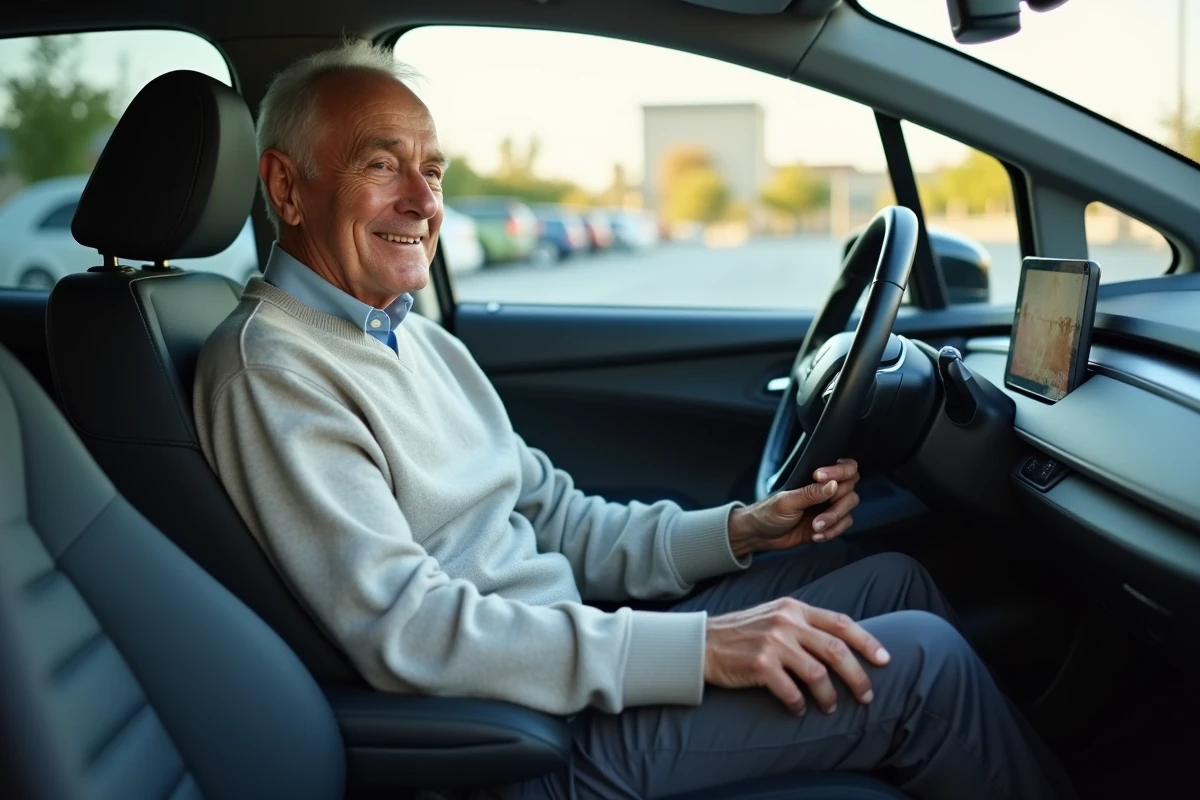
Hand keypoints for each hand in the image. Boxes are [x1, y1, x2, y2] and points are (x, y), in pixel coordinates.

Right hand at [703, 597, 889, 714]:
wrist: (702, 643)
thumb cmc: (742, 633)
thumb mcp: (775, 616)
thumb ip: (803, 624)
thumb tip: (840, 644)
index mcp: (794, 608)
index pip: (841, 623)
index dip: (867, 642)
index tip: (884, 659)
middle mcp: (787, 622)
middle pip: (837, 651)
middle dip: (858, 677)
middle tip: (866, 696)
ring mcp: (773, 643)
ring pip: (818, 674)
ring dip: (830, 696)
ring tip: (831, 707)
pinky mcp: (760, 665)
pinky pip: (791, 691)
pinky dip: (799, 704)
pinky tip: (799, 708)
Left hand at [727, 459, 859, 556]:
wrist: (761, 536)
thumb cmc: (768, 512)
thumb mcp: (787, 501)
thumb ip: (810, 493)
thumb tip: (834, 484)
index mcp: (816, 477)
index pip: (844, 467)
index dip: (840, 471)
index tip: (819, 477)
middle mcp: (826, 489)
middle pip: (850, 489)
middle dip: (837, 505)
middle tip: (818, 517)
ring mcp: (829, 506)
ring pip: (849, 507)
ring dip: (834, 520)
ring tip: (815, 528)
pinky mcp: (830, 523)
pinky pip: (845, 524)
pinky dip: (833, 531)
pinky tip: (817, 536)